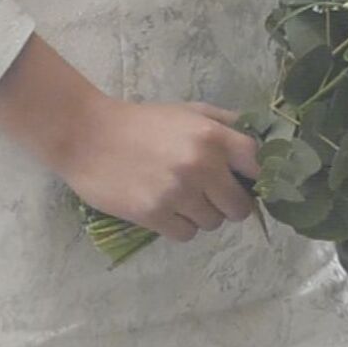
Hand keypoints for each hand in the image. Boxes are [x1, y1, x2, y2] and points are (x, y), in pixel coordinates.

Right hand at [57, 96, 260, 243]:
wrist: (89, 135)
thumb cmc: (141, 122)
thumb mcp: (187, 111)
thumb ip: (224, 123)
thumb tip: (258, 144)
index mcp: (211, 136)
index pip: (256, 166)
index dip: (253, 176)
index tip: (242, 180)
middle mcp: (201, 165)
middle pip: (239, 206)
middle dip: (228, 203)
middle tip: (208, 194)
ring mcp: (178, 192)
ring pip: (213, 223)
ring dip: (201, 215)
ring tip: (179, 196)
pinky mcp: (155, 215)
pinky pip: (187, 235)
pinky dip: (179, 226)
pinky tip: (164, 208)